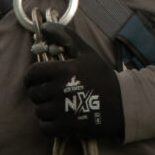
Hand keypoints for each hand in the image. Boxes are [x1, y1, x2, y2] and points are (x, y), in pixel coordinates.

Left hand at [24, 24, 124, 143]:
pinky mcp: (65, 127)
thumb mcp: (86, 54)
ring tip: (60, 106)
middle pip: (34, 93)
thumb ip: (65, 37)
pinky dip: (49, 125)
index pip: (32, 74)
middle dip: (40, 93)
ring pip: (38, 111)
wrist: (122, 105)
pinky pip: (44, 127)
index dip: (31, 77)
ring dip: (46, 110)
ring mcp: (62, 110)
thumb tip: (44, 27)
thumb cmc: (102, 77)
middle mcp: (60, 89)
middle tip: (53, 93)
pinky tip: (61, 119)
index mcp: (63, 70)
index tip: (37, 79)